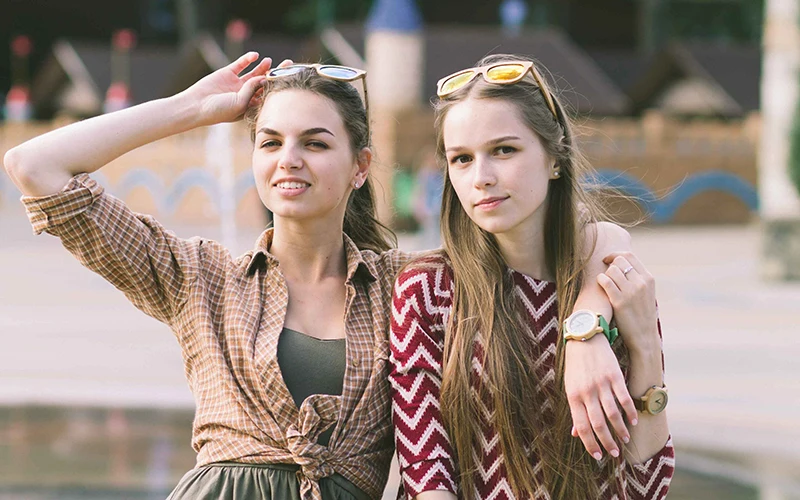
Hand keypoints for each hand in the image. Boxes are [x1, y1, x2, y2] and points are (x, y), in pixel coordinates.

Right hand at [180, 53, 292, 125]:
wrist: (196, 105)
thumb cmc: (219, 111)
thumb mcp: (240, 103)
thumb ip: (252, 90)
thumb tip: (263, 77)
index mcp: (250, 105)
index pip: (268, 94)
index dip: (277, 87)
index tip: (288, 79)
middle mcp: (245, 94)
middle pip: (264, 82)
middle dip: (275, 74)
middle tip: (288, 65)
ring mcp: (236, 83)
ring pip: (253, 72)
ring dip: (262, 66)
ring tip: (270, 61)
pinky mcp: (227, 73)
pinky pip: (240, 64)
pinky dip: (247, 59)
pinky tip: (255, 55)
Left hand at [565, 335, 636, 458]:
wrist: (585, 339)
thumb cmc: (576, 367)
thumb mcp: (570, 387)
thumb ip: (576, 410)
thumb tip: (575, 434)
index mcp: (573, 397)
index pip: (581, 427)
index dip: (590, 444)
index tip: (598, 456)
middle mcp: (587, 392)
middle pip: (598, 424)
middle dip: (607, 442)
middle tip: (614, 453)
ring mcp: (601, 384)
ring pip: (613, 414)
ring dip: (620, 430)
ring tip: (625, 439)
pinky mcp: (614, 376)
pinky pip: (624, 398)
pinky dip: (630, 412)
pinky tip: (633, 421)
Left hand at [597, 252, 659, 354]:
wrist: (644, 336)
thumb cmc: (642, 314)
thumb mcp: (646, 292)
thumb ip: (638, 278)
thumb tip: (622, 263)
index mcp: (648, 278)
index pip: (629, 256)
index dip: (615, 255)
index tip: (608, 260)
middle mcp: (641, 283)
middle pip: (619, 260)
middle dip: (609, 264)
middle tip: (605, 273)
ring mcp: (631, 292)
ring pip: (611, 270)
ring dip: (605, 274)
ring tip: (605, 283)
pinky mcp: (620, 301)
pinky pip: (605, 281)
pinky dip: (600, 280)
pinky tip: (600, 285)